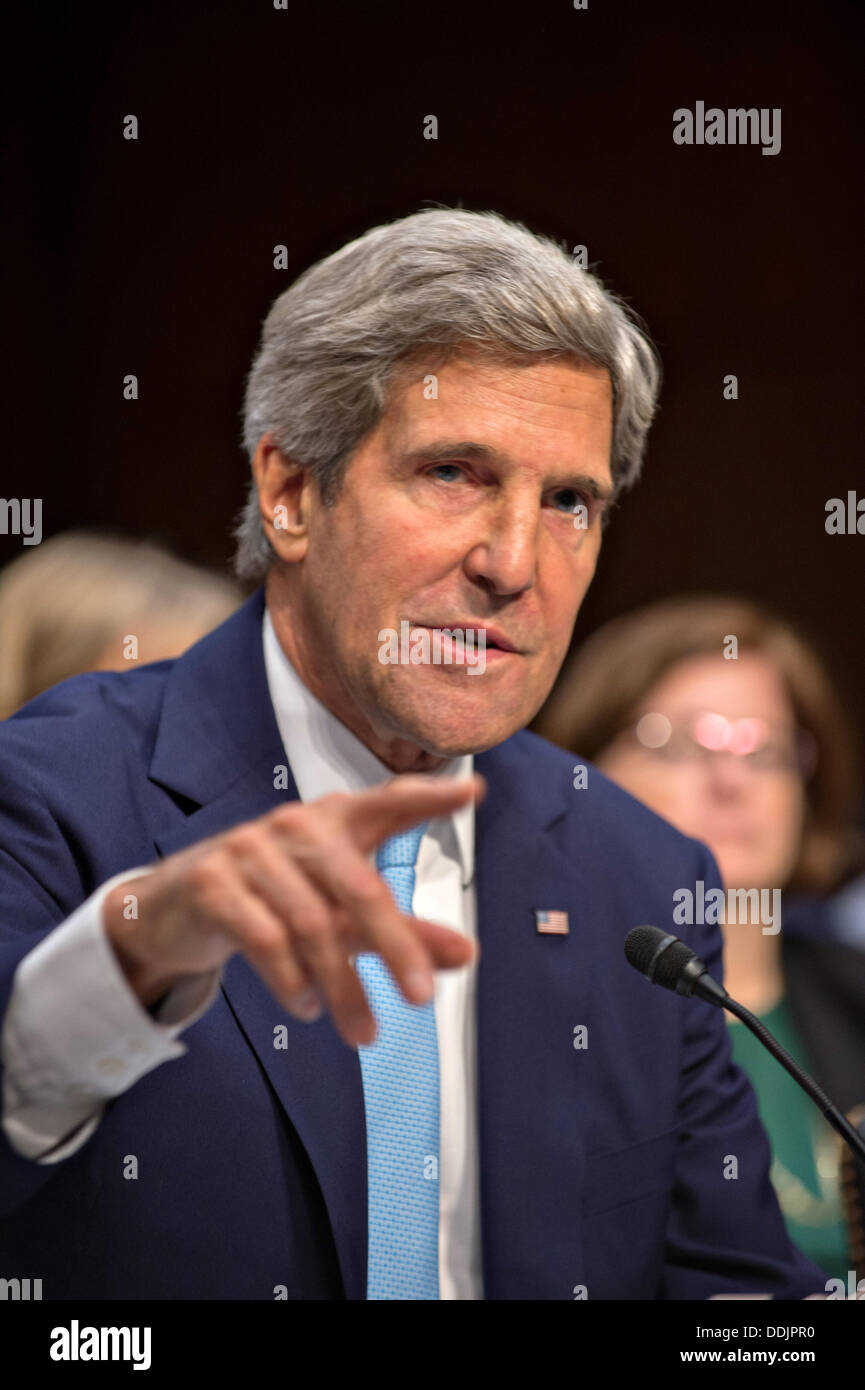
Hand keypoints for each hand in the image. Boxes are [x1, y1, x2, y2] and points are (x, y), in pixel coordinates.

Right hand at [103, 773, 484, 1046]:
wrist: (175, 906)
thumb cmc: (274, 896)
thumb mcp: (338, 910)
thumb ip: (401, 930)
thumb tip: (467, 955)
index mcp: (335, 820)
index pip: (387, 803)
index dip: (427, 799)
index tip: (473, 793)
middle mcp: (296, 825)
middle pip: (358, 885)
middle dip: (397, 944)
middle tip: (423, 997)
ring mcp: (250, 849)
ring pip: (312, 923)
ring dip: (343, 986)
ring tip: (363, 1031)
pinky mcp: (212, 883)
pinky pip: (263, 937)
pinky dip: (292, 981)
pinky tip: (309, 1007)